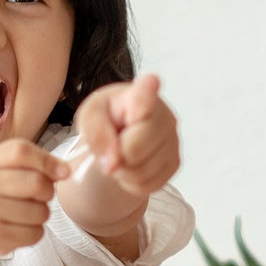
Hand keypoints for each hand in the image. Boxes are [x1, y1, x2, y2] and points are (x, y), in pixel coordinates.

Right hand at [0, 139, 68, 260]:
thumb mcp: (4, 165)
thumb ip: (35, 161)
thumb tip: (66, 171)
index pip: (22, 152)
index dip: (48, 161)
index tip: (63, 173)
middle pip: (37, 183)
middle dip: (48, 191)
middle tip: (39, 196)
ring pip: (40, 212)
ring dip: (41, 213)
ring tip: (26, 212)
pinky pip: (35, 234)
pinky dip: (34, 232)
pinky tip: (19, 227)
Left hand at [74, 73, 179, 197]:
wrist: (122, 132)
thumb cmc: (107, 117)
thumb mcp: (90, 117)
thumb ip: (96, 134)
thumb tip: (112, 164)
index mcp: (139, 95)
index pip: (146, 94)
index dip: (148, 91)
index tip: (151, 80)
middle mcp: (164, 115)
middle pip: (135, 149)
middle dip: (117, 155)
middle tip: (112, 145)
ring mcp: (173, 141)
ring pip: (141, 172)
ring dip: (122, 171)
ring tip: (121, 155)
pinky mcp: (175, 163)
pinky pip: (147, 185)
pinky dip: (132, 181)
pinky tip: (131, 164)